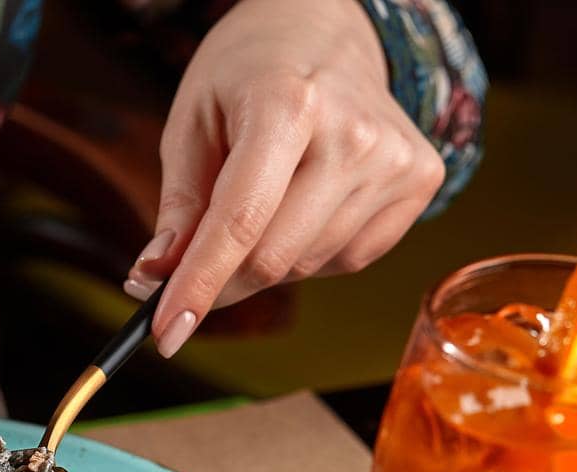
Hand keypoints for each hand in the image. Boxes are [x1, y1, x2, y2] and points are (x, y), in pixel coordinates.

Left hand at [125, 0, 445, 356]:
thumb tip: (154, 280)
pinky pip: (346, 260)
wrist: (326, 28)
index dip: (197, 287)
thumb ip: (178, 208)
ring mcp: (396, 161)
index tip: (165, 335)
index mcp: (288, 105)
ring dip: (265, 261)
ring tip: (262, 201)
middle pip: (272, 258)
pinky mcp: (421, 182)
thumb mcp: (191, 123)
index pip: (238, 222)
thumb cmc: (248, 72)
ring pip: (305, 266)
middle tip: (191, 266)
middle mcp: (354, 135)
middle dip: (220, 278)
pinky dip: (308, 252)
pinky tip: (303, 204)